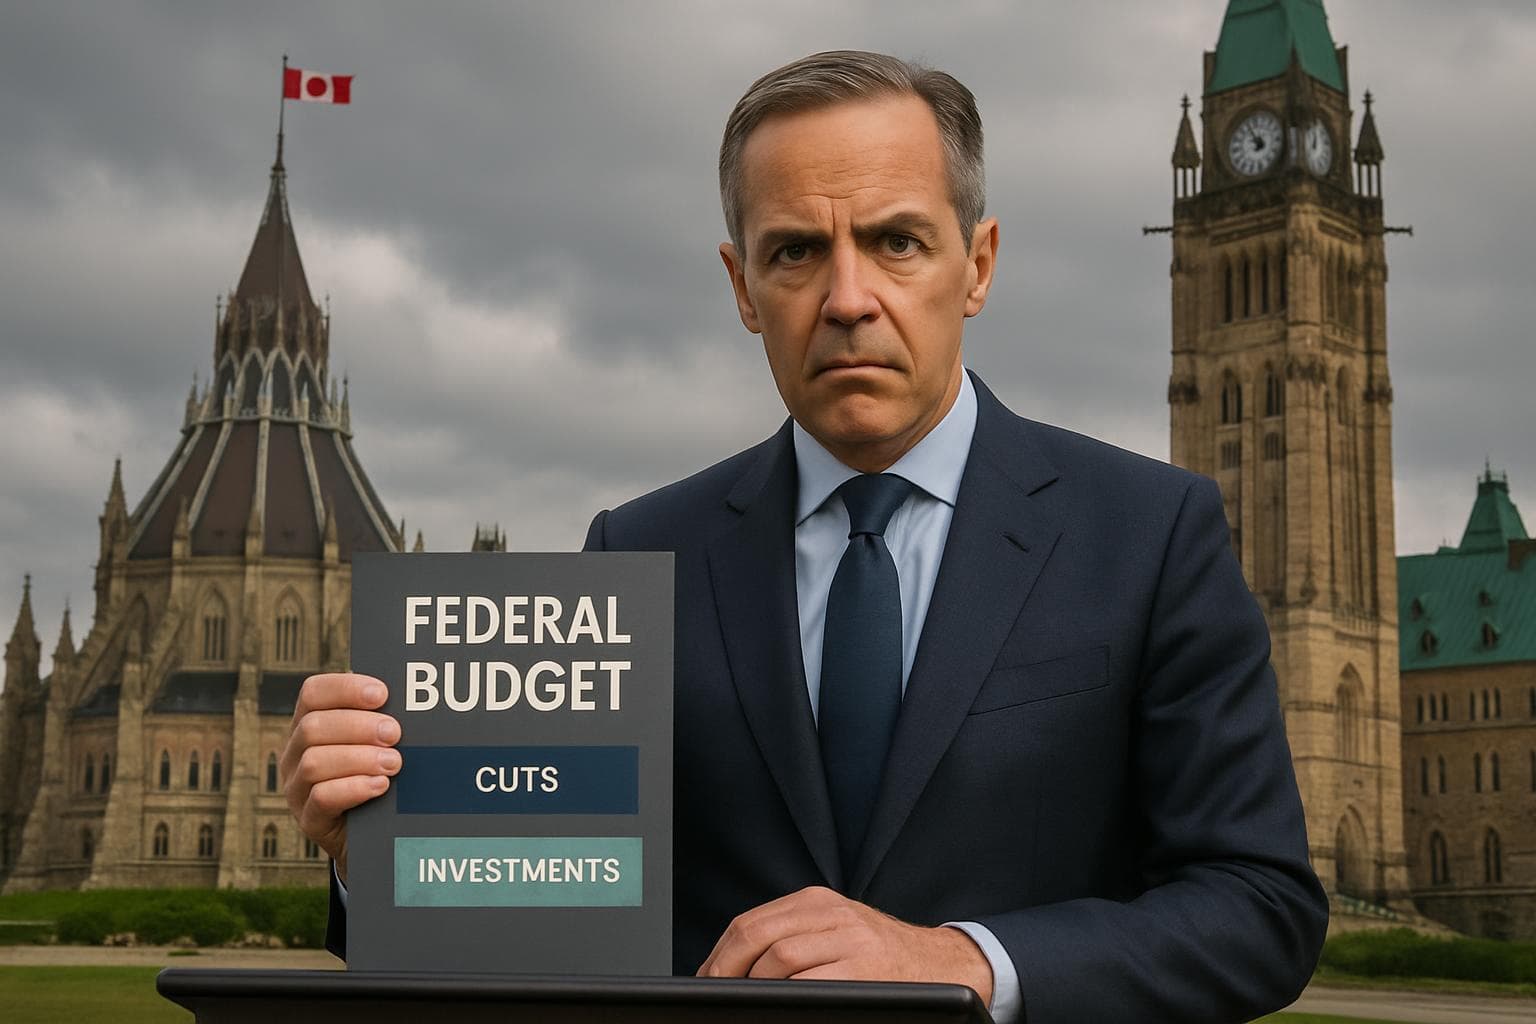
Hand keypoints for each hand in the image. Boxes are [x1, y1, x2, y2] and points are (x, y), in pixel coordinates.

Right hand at [280, 672, 400, 882]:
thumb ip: (380, 722)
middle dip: (359, 726)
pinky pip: (322, 798)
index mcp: (310, 724)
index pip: (313, 693)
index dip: (345, 688)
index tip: (382, 694)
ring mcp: (297, 788)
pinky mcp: (309, 819)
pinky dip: (354, 788)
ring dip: (359, 758)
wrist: (373, 831)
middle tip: (394, 733)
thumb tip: (407, 704)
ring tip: (393, 763)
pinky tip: (380, 785)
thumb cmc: (378, 775)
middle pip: (313, 727)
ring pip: (314, 762)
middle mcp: (296, 754)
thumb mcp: (376, 744)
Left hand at [697, 886, 992, 1005]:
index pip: (750, 923)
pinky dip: (788, 995)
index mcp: (816, 902)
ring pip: (778, 957)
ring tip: (744, 1003)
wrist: (941, 964)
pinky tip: (781, 1005)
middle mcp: (830, 912)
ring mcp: (849, 938)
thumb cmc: (879, 957)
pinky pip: (811, 981)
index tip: (705, 979)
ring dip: (753, 986)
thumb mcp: (834, 933)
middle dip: (726, 970)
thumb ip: (791, 940)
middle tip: (715, 993)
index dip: (720, 954)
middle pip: (757, 936)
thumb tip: (734, 970)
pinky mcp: (864, 967)